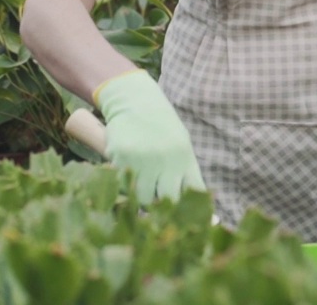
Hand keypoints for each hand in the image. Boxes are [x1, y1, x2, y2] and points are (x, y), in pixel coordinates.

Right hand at [94, 69, 204, 202]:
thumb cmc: (161, 127)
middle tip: (153, 199)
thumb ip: (184, 173)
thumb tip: (193, 205)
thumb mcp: (180, 145)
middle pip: (165, 201)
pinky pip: (122, 182)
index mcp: (184, 157)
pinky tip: (126, 163)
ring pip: (141, 196)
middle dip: (160, 205)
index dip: (188, 208)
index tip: (183, 217)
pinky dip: (123, 179)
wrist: (135, 100)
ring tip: (139, 180)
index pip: (193, 193)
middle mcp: (167, 158)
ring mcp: (144, 158)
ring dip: (139, 194)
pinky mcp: (122, 155)